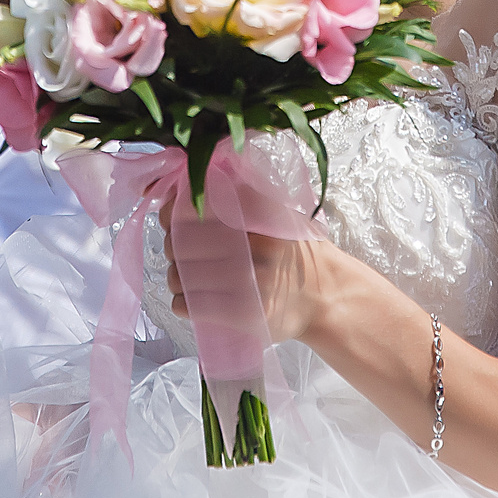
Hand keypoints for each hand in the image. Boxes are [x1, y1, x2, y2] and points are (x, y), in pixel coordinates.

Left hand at [162, 203, 345, 345]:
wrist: (325, 296)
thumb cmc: (292, 249)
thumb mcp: (276, 210)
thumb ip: (240, 193)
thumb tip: (187, 183)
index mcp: (261, 212)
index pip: (197, 205)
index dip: (175, 210)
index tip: (173, 215)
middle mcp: (256, 244)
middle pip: (183, 242)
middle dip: (173, 245)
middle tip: (179, 248)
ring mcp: (251, 282)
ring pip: (181, 276)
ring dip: (175, 276)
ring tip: (187, 275)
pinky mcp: (244, 314)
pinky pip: (189, 305)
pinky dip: (182, 301)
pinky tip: (193, 297)